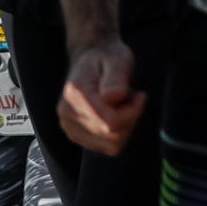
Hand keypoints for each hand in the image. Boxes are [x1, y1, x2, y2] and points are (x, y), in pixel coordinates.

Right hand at [59, 38, 147, 156]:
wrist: (90, 59)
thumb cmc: (107, 57)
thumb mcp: (117, 59)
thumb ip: (116, 77)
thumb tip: (113, 97)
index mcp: (76, 96)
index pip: (111, 123)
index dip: (133, 112)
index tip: (139, 95)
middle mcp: (67, 115)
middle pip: (113, 137)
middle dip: (130, 119)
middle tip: (131, 97)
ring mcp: (69, 127)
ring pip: (111, 146)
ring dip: (125, 127)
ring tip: (122, 105)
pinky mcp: (76, 135)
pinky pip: (107, 147)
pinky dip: (118, 134)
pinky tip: (116, 114)